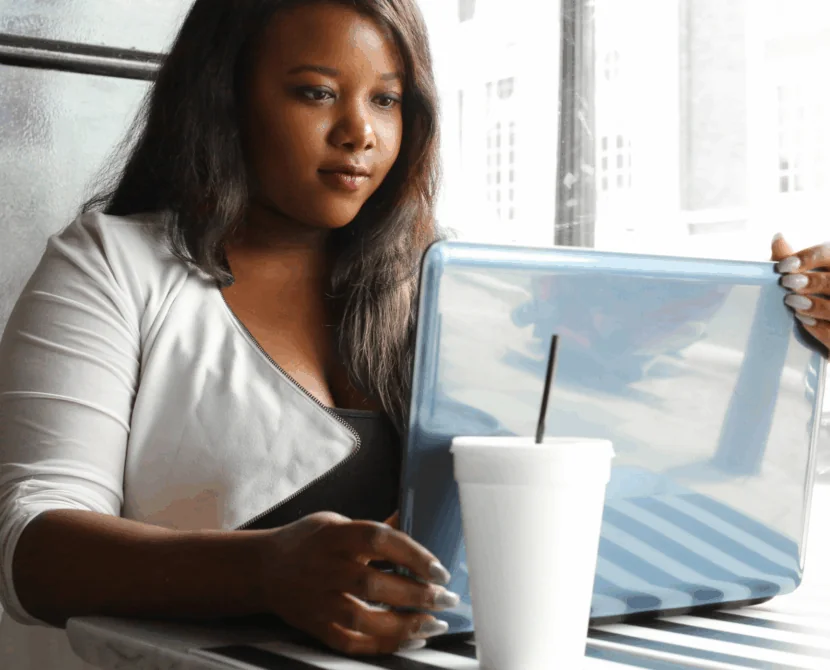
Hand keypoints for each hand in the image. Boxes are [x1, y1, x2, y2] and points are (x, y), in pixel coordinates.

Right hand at [257, 511, 456, 655]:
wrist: (263, 568)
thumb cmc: (307, 541)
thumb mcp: (338, 523)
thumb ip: (375, 528)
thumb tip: (413, 517)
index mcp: (334, 536)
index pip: (378, 540)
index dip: (412, 555)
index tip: (439, 570)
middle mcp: (325, 568)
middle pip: (373, 584)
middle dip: (416, 595)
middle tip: (447, 599)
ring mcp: (318, 600)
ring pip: (363, 619)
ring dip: (404, 625)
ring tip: (435, 624)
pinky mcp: (315, 625)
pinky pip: (350, 642)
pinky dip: (382, 645)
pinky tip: (410, 640)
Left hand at [771, 233, 829, 353]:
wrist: (821, 327)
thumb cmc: (812, 295)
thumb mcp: (800, 275)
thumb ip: (789, 259)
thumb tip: (778, 237)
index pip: (828, 253)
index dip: (807, 258)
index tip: (783, 266)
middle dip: (812, 281)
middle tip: (788, 283)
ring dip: (815, 304)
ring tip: (793, 302)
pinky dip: (819, 326)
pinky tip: (804, 320)